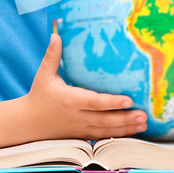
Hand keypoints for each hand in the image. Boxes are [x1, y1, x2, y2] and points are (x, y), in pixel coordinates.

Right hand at [25, 34, 146, 140]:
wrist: (29, 122)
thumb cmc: (39, 95)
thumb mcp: (43, 74)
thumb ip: (52, 55)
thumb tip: (56, 35)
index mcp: (70, 100)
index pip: (94, 102)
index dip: (112, 103)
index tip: (128, 100)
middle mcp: (77, 116)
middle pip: (105, 120)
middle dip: (125, 118)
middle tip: (143, 114)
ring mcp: (80, 128)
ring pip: (106, 130)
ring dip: (126, 128)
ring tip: (143, 122)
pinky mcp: (82, 135)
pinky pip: (102, 137)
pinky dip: (118, 135)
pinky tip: (131, 131)